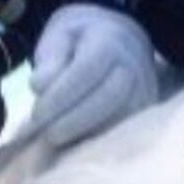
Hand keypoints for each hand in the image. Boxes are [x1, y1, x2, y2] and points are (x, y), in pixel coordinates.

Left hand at [29, 4, 158, 148]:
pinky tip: (75, 145)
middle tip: (45, 134)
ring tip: (57, 141)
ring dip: (85, 134)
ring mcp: (146, 89)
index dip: (60, 97)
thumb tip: (40, 87)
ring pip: (120, 119)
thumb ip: (49, 60)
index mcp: (110, 40)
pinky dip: (98, 141)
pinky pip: (125, 130)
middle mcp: (134, 65)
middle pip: (108, 98)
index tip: (36, 116)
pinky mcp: (146, 110)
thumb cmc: (81, 41)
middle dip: (73, 121)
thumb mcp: (60, 38)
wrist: (120, 40)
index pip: (87, 70)